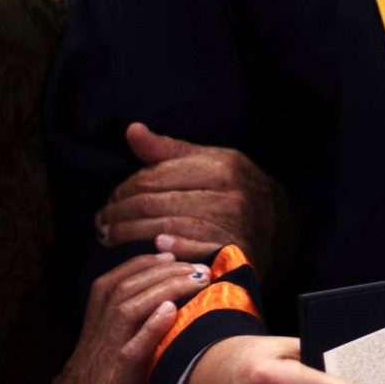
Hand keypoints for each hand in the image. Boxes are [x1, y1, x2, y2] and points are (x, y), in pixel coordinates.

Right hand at [8, 253, 202, 383]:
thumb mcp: (101, 379)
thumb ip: (120, 355)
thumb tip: (152, 340)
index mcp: (90, 339)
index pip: (110, 285)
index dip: (141, 266)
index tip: (170, 257)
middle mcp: (93, 342)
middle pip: (120, 287)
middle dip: (159, 268)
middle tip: (193, 262)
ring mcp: (100, 361)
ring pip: (125, 307)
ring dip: (163, 287)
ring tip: (194, 278)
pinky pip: (129, 350)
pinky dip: (150, 328)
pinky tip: (171, 312)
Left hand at [97, 123, 291, 266]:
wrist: (284, 225)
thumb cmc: (237, 190)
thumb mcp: (211, 161)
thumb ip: (169, 151)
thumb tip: (132, 131)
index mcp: (218, 165)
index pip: (154, 177)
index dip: (124, 190)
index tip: (108, 202)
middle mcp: (227, 193)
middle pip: (155, 203)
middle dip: (119, 214)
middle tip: (101, 223)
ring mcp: (231, 224)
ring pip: (164, 226)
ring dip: (130, 234)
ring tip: (110, 237)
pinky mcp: (233, 252)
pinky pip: (189, 251)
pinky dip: (166, 249)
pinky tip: (147, 251)